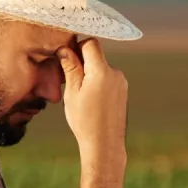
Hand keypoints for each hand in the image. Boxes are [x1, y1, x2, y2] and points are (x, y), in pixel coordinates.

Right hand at [57, 38, 127, 158]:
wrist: (104, 144)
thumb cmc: (85, 121)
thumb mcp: (72, 93)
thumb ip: (70, 68)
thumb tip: (64, 49)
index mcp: (102, 71)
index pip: (91, 43)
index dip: (77, 47)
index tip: (68, 61)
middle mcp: (115, 73)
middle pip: (96, 56)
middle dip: (83, 63)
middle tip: (71, 81)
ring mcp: (121, 82)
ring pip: (102, 68)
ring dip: (91, 74)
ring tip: (83, 96)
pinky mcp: (123, 91)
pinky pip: (108, 79)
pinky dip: (99, 83)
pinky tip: (92, 101)